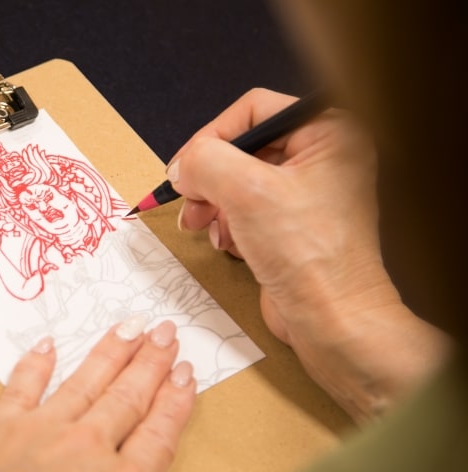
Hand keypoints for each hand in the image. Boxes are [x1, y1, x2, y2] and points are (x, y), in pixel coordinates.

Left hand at [0, 316, 195, 471]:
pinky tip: (48, 344)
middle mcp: (88, 449)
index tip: (187, 374)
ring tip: (130, 327)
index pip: (160, 433)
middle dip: (151, 362)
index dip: (176, 401)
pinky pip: (22, 386)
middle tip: (166, 332)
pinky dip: (36, 364)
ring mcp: (43, 431)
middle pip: (128, 397)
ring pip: (86, 382)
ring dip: (111, 352)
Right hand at [169, 88, 448, 421]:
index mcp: (329, 131)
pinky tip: (228, 245)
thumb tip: (181, 167)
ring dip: (213, 204)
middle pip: (243, 147)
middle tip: (189, 203)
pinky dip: (229, 225)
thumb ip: (203, 161)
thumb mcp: (244, 191)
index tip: (184, 169)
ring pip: (240, 181)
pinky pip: (248, 209)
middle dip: (209, 178)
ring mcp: (311, 192)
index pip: (252, 109)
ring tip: (201, 228)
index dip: (211, 136)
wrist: (332, 320)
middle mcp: (324, 155)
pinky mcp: (296, 225)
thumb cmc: (305, 253)